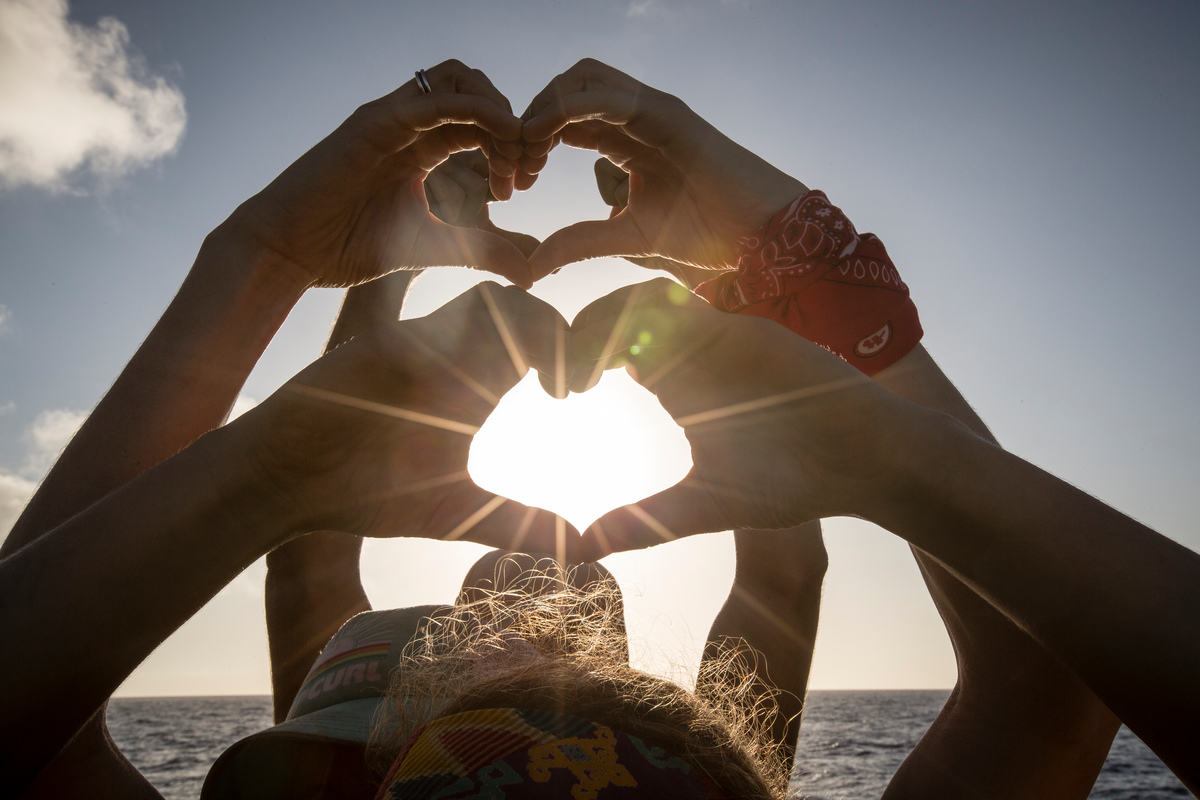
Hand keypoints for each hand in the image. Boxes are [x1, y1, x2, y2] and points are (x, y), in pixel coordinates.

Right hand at [225, 60, 534, 288]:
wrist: (289, 251)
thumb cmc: (347, 247)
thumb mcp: (434, 247)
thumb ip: (482, 252)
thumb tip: (532, 271)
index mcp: (422, 147)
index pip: (482, 123)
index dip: (513, 146)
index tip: (523, 185)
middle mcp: (409, 125)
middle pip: (478, 93)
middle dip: (514, 125)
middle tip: (526, 168)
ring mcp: (392, 118)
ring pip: (460, 79)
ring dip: (500, 108)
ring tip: (514, 151)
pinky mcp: (376, 121)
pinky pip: (435, 98)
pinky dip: (478, 108)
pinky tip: (500, 136)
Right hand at [234, 282, 578, 556]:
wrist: (285, 486)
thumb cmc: (366, 495)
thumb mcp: (463, 513)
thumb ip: (524, 525)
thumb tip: (590, 549)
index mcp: (474, 381)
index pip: (537, 331)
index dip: (569, 349)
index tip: (576, 393)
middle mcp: (451, 354)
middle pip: (524, 304)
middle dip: (561, 334)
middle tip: (575, 387)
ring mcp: (418, 345)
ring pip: (491, 301)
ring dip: (526, 333)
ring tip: (542, 386)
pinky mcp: (385, 346)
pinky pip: (441, 323)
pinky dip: (472, 342)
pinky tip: (482, 388)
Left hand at [520, 59, 807, 278]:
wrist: (758, 233)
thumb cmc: (705, 233)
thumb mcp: (626, 239)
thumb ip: (579, 243)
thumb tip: (532, 268)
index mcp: (623, 140)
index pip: (562, 119)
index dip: (530, 141)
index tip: (514, 182)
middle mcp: (634, 116)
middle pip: (564, 88)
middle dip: (530, 117)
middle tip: (515, 162)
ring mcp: (650, 109)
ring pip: (582, 76)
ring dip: (544, 104)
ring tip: (527, 146)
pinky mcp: (664, 113)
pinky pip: (607, 93)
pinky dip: (568, 105)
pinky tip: (546, 136)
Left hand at [567, 279, 900, 558]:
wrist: (865, 464)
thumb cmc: (790, 485)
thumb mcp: (700, 507)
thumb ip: (643, 522)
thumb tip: (577, 550)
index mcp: (673, 382)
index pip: (606, 345)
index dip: (573, 357)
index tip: (557, 394)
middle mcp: (690, 352)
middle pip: (615, 312)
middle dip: (580, 333)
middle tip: (563, 380)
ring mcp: (719, 335)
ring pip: (644, 297)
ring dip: (608, 321)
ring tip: (592, 368)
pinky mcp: (745, 330)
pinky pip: (687, 305)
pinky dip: (652, 319)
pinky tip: (638, 361)